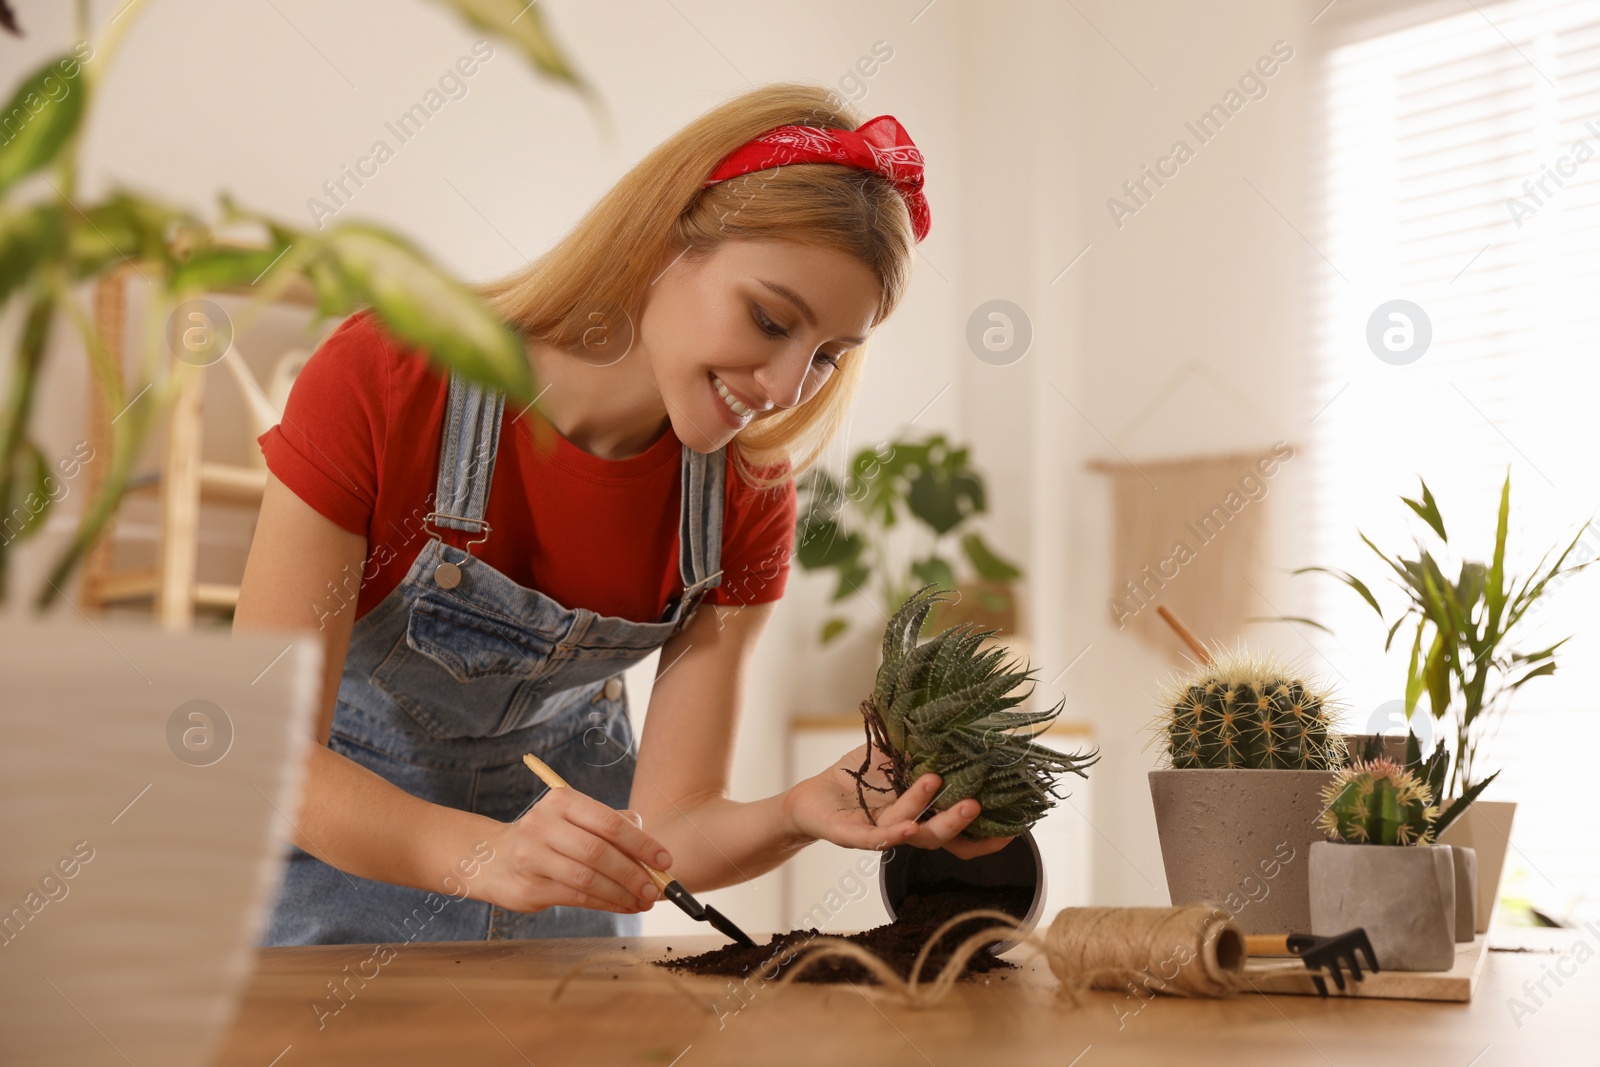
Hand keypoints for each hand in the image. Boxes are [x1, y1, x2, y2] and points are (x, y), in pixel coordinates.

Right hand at [478, 789, 673, 913]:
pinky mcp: (528, 887)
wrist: (492, 858)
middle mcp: (543, 825)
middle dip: (633, 873)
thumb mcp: (574, 819)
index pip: (609, 822)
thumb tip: (651, 848)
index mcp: (562, 802)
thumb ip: (611, 825)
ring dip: (622, 893)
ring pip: (587, 879)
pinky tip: (623, 906)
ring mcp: (532, 857)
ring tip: (644, 901)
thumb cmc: (548, 837)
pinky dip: (606, 903)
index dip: (641, 843)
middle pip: (598, 852)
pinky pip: (576, 897)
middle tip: (657, 888)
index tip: (664, 860)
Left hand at [784, 743, 1015, 859]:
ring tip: (935, 784)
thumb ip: (918, 743)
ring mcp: (882, 834)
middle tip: (978, 804)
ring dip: (924, 810)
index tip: (1015, 828)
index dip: (986, 836)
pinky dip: (892, 835)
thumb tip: (952, 714)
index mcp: (921, 811)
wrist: (813, 795)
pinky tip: (905, 829)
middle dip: (959, 821)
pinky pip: (874, 839)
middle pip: (940, 834)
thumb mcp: (892, 755)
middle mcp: (907, 827)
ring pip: (910, 830)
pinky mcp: (853, 837)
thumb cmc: (857, 777)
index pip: (960, 832)